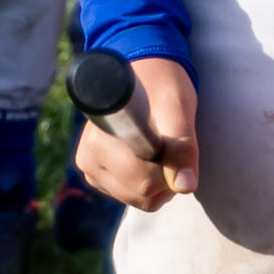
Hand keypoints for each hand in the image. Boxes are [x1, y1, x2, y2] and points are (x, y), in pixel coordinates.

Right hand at [76, 54, 203, 207]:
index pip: (146, 181)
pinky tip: (147, 156)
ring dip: (158, 182)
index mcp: (102, 139)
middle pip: (141, 193)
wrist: (142, 74)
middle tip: (170, 144)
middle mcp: (88, 156)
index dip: (170, 166)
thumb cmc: (160, 86)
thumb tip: (185, 186)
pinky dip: (146, 183)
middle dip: (166, 176)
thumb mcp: (178, 108)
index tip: (171, 139)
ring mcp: (90, 168)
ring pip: (137, 199)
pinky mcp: (95, 176)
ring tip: (159, 148)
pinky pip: (130, 196)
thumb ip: (182, 147)